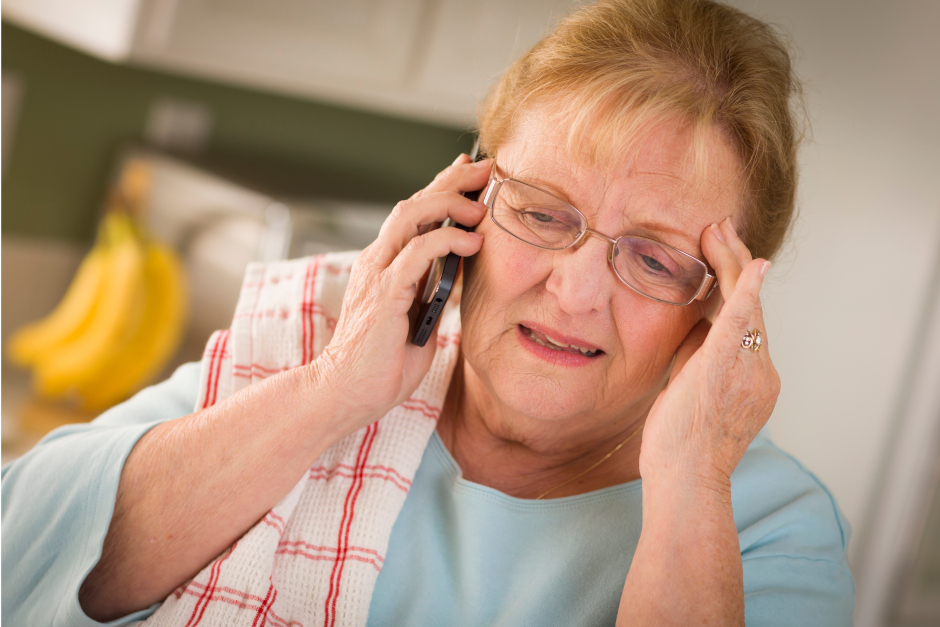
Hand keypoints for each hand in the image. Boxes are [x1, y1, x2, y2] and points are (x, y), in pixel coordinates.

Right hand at [314, 154, 491, 433]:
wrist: (347, 393)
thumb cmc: (382, 364)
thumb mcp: (420, 319)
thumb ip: (434, 293)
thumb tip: (459, 276)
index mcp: (386, 265)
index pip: (415, 215)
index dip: (443, 188)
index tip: (473, 173)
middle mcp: (378, 261)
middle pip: (414, 204)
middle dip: (452, 181)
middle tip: (486, 168)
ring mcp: (377, 274)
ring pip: (411, 217)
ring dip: (450, 203)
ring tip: (482, 205)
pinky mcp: (383, 294)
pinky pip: (416, 254)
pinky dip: (446, 241)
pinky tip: (472, 243)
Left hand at [639, 217, 780, 487]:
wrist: (685, 481)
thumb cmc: (679, 447)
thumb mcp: (690, 391)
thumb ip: (696, 356)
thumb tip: (692, 325)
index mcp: (753, 378)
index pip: (744, 323)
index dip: (735, 286)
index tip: (720, 256)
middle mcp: (760, 370)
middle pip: (750, 307)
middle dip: (737, 263)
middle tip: (721, 228)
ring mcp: (749, 369)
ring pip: (746, 305)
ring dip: (732, 263)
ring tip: (718, 230)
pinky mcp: (727, 366)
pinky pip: (741, 320)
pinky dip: (746, 288)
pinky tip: (753, 262)